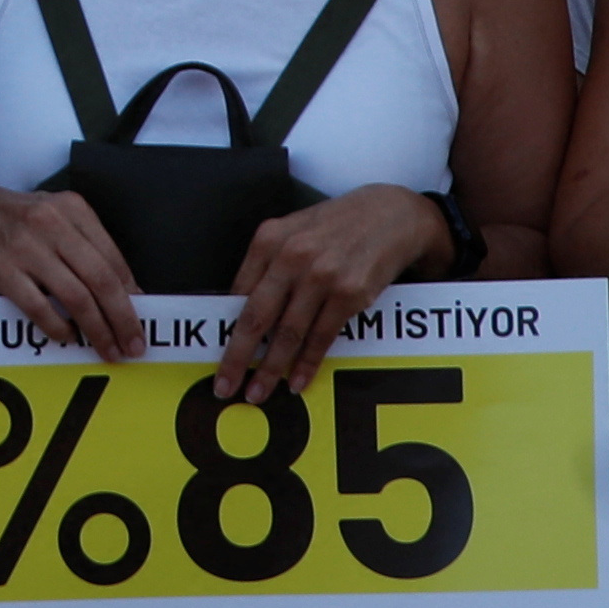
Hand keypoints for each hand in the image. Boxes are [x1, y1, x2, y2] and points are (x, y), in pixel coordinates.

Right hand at [0, 181, 142, 361]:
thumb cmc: (17, 219)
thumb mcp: (56, 216)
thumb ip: (87, 246)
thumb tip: (127, 292)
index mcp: (72, 209)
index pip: (113, 259)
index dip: (132, 295)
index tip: (141, 321)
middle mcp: (52, 224)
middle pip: (101, 280)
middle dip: (123, 319)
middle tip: (134, 345)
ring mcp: (26, 247)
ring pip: (76, 297)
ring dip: (97, 330)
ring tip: (107, 349)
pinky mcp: (2, 270)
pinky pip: (38, 307)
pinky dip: (57, 327)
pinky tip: (67, 337)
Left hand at [218, 184, 447, 398]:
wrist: (392, 214)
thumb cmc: (337, 225)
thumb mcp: (293, 230)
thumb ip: (268, 265)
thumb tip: (242, 309)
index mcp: (269, 240)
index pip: (238, 294)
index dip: (225, 331)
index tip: (216, 357)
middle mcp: (291, 257)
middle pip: (256, 318)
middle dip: (237, 358)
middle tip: (225, 387)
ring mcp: (321, 276)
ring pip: (288, 334)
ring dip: (270, 370)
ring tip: (257, 393)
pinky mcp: (349, 294)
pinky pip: (321, 338)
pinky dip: (307, 365)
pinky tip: (296, 382)